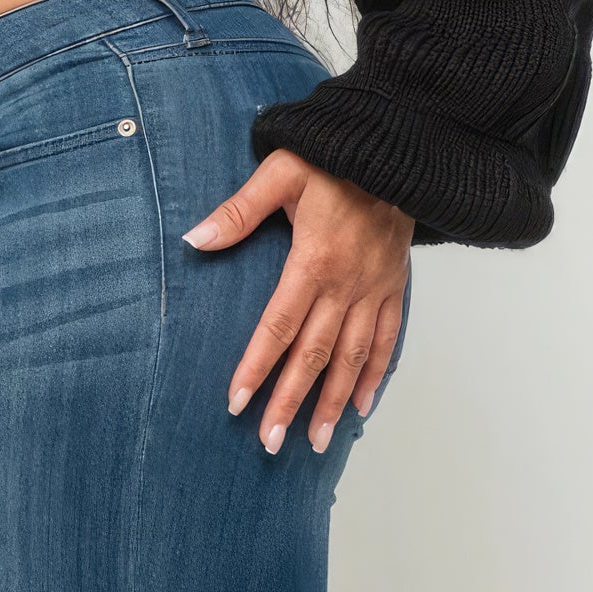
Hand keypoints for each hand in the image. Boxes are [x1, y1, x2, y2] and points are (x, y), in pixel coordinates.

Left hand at [182, 149, 413, 454]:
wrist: (397, 147)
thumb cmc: (332, 156)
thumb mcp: (279, 173)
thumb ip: (238, 211)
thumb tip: (195, 240)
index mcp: (313, 261)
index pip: (278, 326)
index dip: (256, 366)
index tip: (237, 404)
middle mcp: (346, 284)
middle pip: (314, 355)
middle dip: (290, 401)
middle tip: (271, 443)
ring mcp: (374, 289)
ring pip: (352, 358)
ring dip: (334, 402)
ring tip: (316, 442)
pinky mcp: (394, 285)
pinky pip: (388, 339)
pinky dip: (376, 375)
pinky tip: (363, 405)